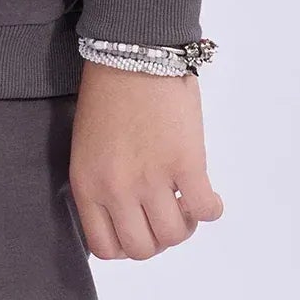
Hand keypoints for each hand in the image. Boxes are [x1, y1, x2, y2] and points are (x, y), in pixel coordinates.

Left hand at [68, 60, 225, 261]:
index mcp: (88, 188)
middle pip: (143, 248)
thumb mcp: (89, 150)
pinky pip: (204, 209)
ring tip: (187, 203)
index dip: (128, 245)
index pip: (107, 248)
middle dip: (158, 239)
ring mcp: (152, 179)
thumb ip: (103, 187)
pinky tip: (209, 196)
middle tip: (167, 216)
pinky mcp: (186, 163)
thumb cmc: (109, 96)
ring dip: (185, 225)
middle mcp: (117, 190)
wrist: (133, 51)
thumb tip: (129, 217)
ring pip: (174, 235)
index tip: (140, 229)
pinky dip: (211, 209)